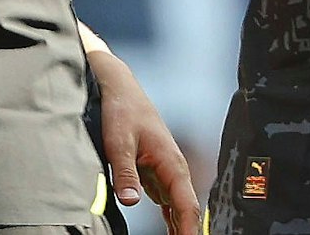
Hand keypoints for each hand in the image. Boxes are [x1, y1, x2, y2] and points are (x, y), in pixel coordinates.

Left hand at [90, 48, 199, 234]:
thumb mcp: (119, 143)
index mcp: (171, 162)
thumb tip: (132, 201)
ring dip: (180, 226)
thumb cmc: (123, 111)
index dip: (190, 228)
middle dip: (188, 230)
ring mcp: (165, 170)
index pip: (186, 204)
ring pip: (178, 206)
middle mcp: (173, 169)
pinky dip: (171, 217)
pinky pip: (167, 200)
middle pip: (186, 209)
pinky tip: (172, 230)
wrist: (120, 89)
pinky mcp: (154, 171)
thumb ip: (126, 173)